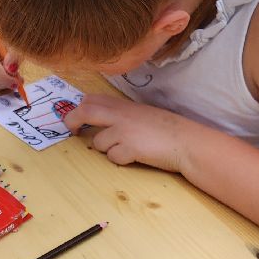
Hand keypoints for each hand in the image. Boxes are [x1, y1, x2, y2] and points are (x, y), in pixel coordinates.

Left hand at [66, 94, 189, 171]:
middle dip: (72, 121)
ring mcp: (124, 131)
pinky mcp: (129, 148)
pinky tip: (135, 156)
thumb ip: (122, 114)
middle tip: (72, 131)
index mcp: (123, 105)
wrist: (186, 141)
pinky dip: (121, 159)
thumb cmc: (167, 129)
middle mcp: (120, 115)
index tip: (77, 117)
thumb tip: (102, 119)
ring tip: (127, 149)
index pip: (91, 99)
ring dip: (107, 149)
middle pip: (85, 111)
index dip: (80, 107)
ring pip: (99, 142)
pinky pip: (113, 157)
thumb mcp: (142, 113)